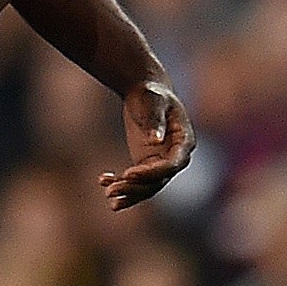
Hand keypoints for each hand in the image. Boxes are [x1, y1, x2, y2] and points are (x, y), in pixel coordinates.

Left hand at [101, 79, 195, 210]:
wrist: (144, 92)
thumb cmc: (150, 94)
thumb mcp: (152, 101)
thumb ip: (155, 120)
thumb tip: (156, 140)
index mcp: (184, 140)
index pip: (172, 164)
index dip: (152, 172)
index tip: (129, 174)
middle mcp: (176, 156)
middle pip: (158, 180)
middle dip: (135, 188)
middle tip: (111, 190)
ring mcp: (161, 162)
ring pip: (147, 186)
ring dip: (127, 192)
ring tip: (107, 192)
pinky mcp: (146, 164)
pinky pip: (136, 181)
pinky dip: (120, 184)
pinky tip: (102, 180)